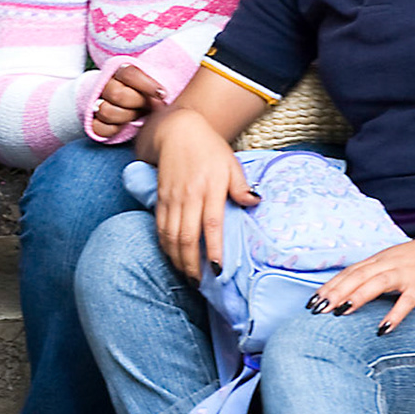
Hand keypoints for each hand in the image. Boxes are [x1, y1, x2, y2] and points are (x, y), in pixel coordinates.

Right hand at [92, 63, 165, 134]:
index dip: (146, 84)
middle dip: (136, 103)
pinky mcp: (96, 121)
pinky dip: (112, 129)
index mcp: (123, 71)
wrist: (141, 111)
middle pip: (116, 93)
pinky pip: (98, 127)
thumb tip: (189, 75)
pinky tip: (124, 127)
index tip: (162, 94)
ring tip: (137, 117)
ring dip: (125, 117)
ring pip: (106, 110)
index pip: (129, 73)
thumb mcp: (163, 83)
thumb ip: (169, 78)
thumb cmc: (155, 96)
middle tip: (148, 107)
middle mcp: (109, 85)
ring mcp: (100, 103)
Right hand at [150, 107, 256, 278]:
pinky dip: (165, 246)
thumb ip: (241, 186)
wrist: (177, 131)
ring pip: (171, 236)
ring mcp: (171, 198)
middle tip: (200, 283)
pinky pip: (160, 227)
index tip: (218, 269)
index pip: (211, 225)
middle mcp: (188, 195)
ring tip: (187, 276)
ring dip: (177, 259)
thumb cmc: (209, 148)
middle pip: (187, 236)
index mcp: (210, 188)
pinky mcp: (160, 198)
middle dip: (192, 263)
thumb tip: (255, 203)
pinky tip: (172, 257)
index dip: (213, 249)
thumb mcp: (231, 163)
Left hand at [307, 230, 414, 334]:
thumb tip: (357, 289)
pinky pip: (407, 300)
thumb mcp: (396, 261)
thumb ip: (378, 273)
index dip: (329, 286)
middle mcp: (388, 264)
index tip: (311, 300)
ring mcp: (405, 273)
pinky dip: (394, 313)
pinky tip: (383, 327)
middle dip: (334, 293)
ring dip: (356, 297)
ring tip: (339, 312)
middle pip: (356, 277)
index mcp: (379, 260)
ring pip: (376, 283)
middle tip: (316, 308)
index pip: (348, 273)